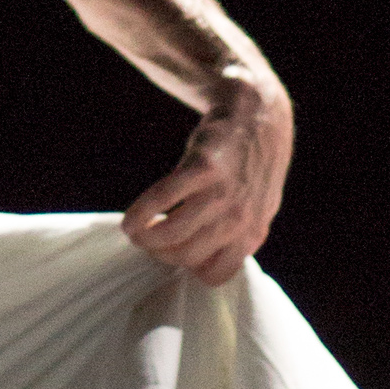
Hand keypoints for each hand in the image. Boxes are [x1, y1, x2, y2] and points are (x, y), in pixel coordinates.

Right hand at [122, 69, 294, 288]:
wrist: (259, 113)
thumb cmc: (251, 163)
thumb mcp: (256, 205)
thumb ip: (236, 234)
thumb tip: (199, 260)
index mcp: (253, 232)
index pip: (214, 275)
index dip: (186, 267)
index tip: (172, 252)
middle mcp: (240, 218)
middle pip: (187, 257)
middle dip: (160, 254)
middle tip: (147, 240)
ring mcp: (222, 193)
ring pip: (173, 236)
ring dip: (145, 239)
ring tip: (133, 232)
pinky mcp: (203, 167)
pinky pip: (162, 201)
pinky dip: (140, 214)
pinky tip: (130, 219)